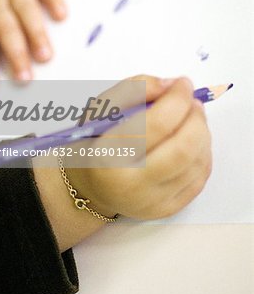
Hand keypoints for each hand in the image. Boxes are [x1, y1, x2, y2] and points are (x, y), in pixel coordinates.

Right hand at [66, 76, 211, 219]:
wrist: (92, 187)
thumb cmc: (95, 142)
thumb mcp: (102, 108)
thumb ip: (135, 88)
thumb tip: (171, 86)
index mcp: (109, 154)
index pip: (156, 124)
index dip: (177, 100)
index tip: (183, 84)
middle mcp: (132, 184)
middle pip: (183, 148)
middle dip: (196, 118)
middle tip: (192, 102)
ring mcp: (152, 201)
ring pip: (196, 163)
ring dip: (202, 133)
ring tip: (191, 119)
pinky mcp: (166, 210)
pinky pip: (199, 179)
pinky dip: (202, 153)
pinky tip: (191, 141)